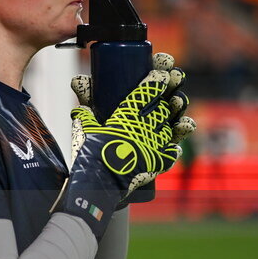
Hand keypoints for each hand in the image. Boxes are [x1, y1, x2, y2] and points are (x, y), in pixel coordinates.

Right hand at [59, 61, 195, 238]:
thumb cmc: (90, 155)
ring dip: (177, 114)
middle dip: (171, 92)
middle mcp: (145, 127)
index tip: (161, 73)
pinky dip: (172, 147)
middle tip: (176, 79)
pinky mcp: (158, 163)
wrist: (101, 185)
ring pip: (171, 125)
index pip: (145, 93)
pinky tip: (173, 144)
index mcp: (127, 117)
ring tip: (178, 103)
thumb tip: (79, 104)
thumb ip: (85, 116)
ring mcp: (154, 145)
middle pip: (163, 107)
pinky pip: (170, 152)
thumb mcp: (84, 132)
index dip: (155, 81)